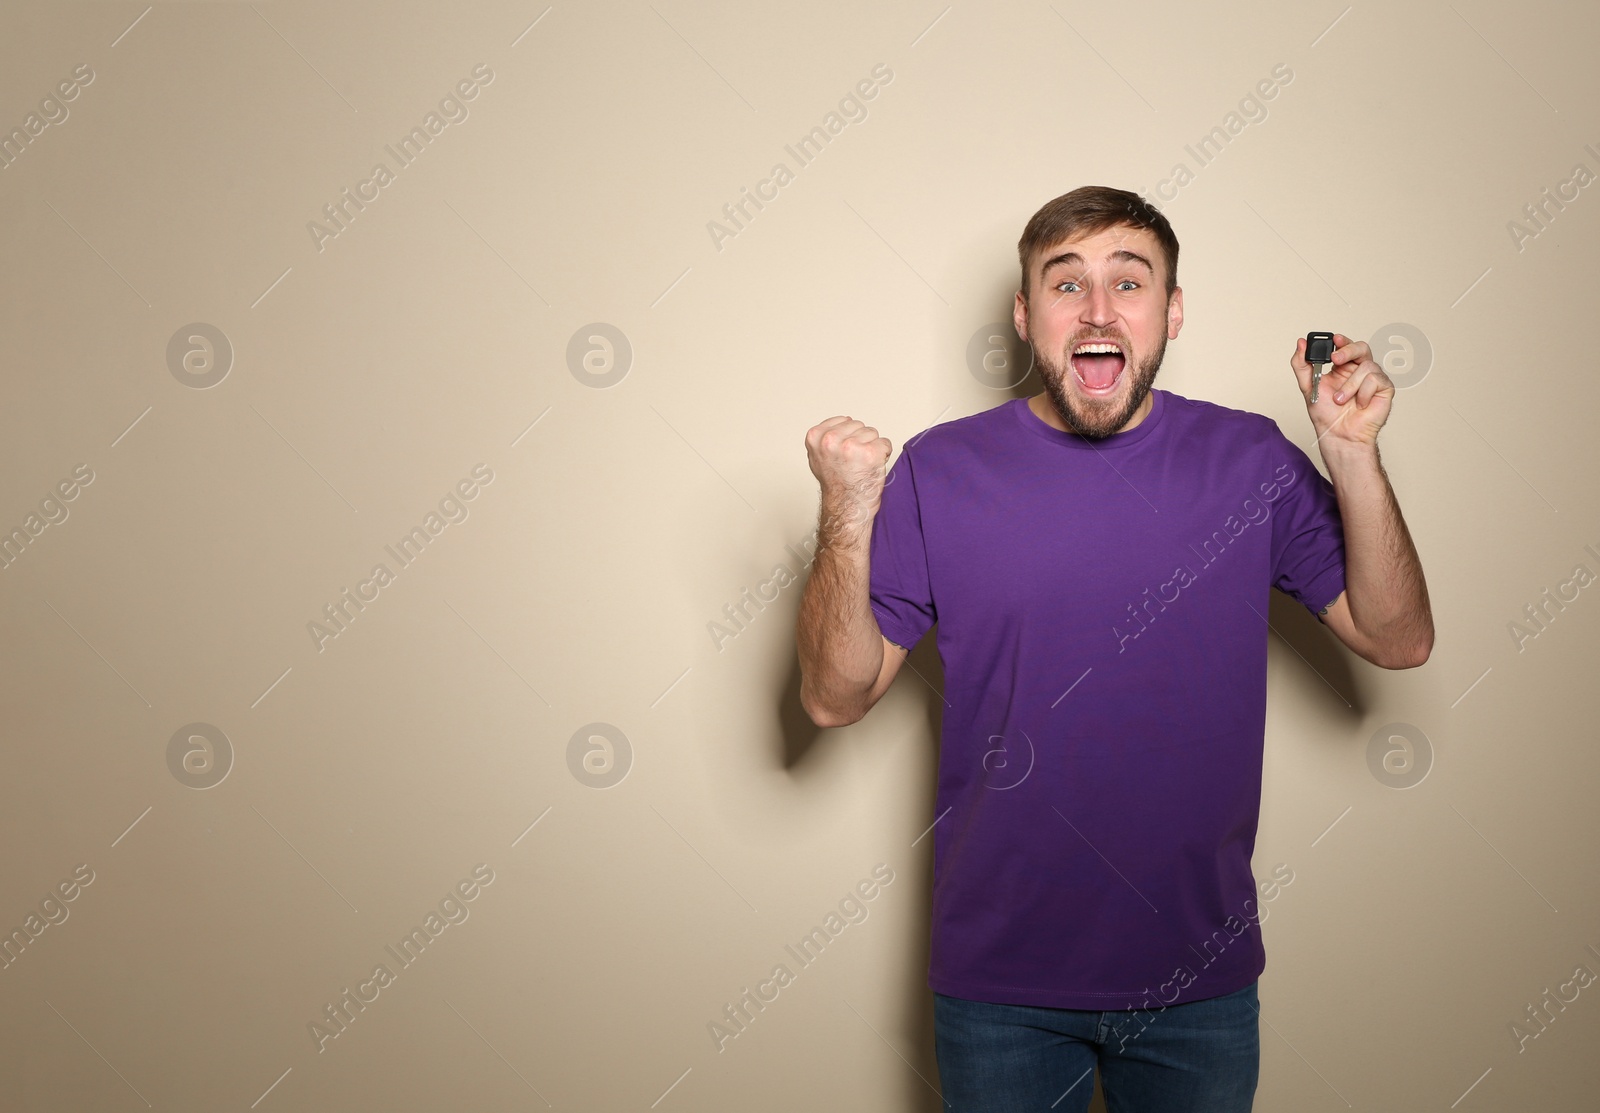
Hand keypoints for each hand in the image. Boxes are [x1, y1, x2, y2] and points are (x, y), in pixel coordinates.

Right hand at [805, 416, 891, 514]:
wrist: (847, 507)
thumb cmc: (836, 486)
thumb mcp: (817, 457)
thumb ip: (825, 438)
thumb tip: (842, 422)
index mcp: (815, 437)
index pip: (844, 420)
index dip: (848, 436)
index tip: (844, 453)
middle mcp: (831, 439)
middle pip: (859, 425)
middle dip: (861, 441)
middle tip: (854, 461)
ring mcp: (851, 446)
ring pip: (872, 433)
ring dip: (872, 448)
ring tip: (862, 465)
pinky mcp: (870, 453)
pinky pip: (885, 443)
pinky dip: (883, 454)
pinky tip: (873, 467)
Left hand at [1291, 333, 1392, 449]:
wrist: (1339, 435)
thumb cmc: (1326, 415)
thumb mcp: (1308, 386)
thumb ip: (1302, 364)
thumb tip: (1300, 343)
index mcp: (1342, 368)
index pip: (1345, 346)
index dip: (1342, 341)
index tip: (1334, 339)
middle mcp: (1359, 371)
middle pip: (1361, 347)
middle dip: (1348, 350)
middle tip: (1335, 359)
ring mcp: (1373, 378)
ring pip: (1366, 366)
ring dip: (1349, 385)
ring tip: (1341, 400)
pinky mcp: (1385, 388)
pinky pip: (1375, 380)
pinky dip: (1363, 393)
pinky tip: (1360, 404)